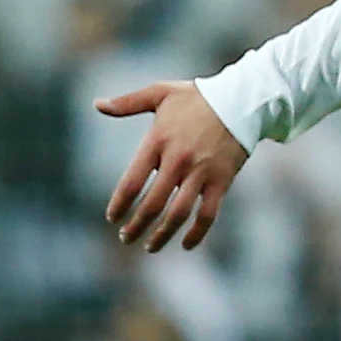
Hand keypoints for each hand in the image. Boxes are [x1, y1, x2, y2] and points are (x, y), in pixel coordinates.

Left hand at [99, 80, 248, 251]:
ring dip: (162, 234)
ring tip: (151, 246)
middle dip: (136, 226)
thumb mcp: (160, 93)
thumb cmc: (198, 97)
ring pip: (178, 213)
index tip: (113, 218)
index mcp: (158, 141)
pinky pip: (208, 214)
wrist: (242, 100)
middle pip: (152, 204)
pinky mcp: (222, 180)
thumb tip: (97, 105)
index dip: (120, 204)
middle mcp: (178, 160)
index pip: (132, 182)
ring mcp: (201, 172)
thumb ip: (127, 103)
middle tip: (126, 238)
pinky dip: (197, 233)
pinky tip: (187, 245)